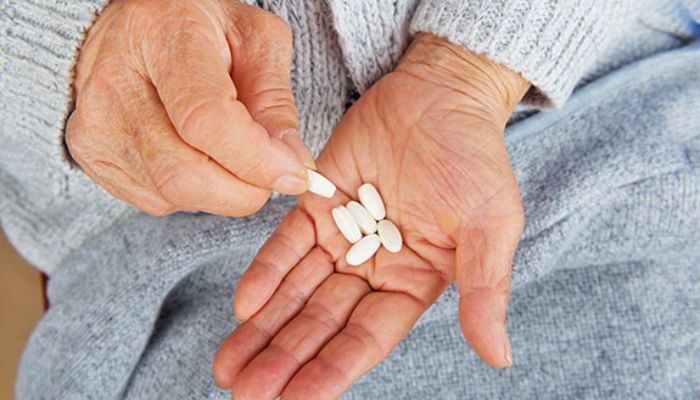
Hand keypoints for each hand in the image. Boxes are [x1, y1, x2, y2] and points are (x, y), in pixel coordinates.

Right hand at [66, 0, 314, 216]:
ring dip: (223, 191)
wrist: (133, 31)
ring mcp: (97, 126)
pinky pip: (157, 201)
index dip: (256, 159)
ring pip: (172, 195)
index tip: (296, 174)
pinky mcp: (92, 156)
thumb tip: (293, 163)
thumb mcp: (254, 40)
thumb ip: (274, 98)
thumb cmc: (200, 30)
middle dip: (245, 190)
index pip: (205, 120)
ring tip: (234, 155)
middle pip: (184, 173)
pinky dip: (195, 192)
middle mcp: (116, 84)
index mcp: (160, 37)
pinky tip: (199, 156)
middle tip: (274, 174)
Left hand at [213, 34, 529, 398]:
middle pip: (322, 323)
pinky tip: (242, 304)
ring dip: (263, 327)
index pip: (367, 338)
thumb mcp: (490, 224)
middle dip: (284, 358)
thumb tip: (499, 355)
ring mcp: (341, 237)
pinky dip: (266, 271)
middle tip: (244, 393)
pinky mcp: (317, 203)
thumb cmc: (475, 157)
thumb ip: (486, 289)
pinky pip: (287, 243)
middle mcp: (372, 269)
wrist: (441, 92)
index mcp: (414, 283)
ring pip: (296, 290)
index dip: (332, 371)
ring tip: (227, 365)